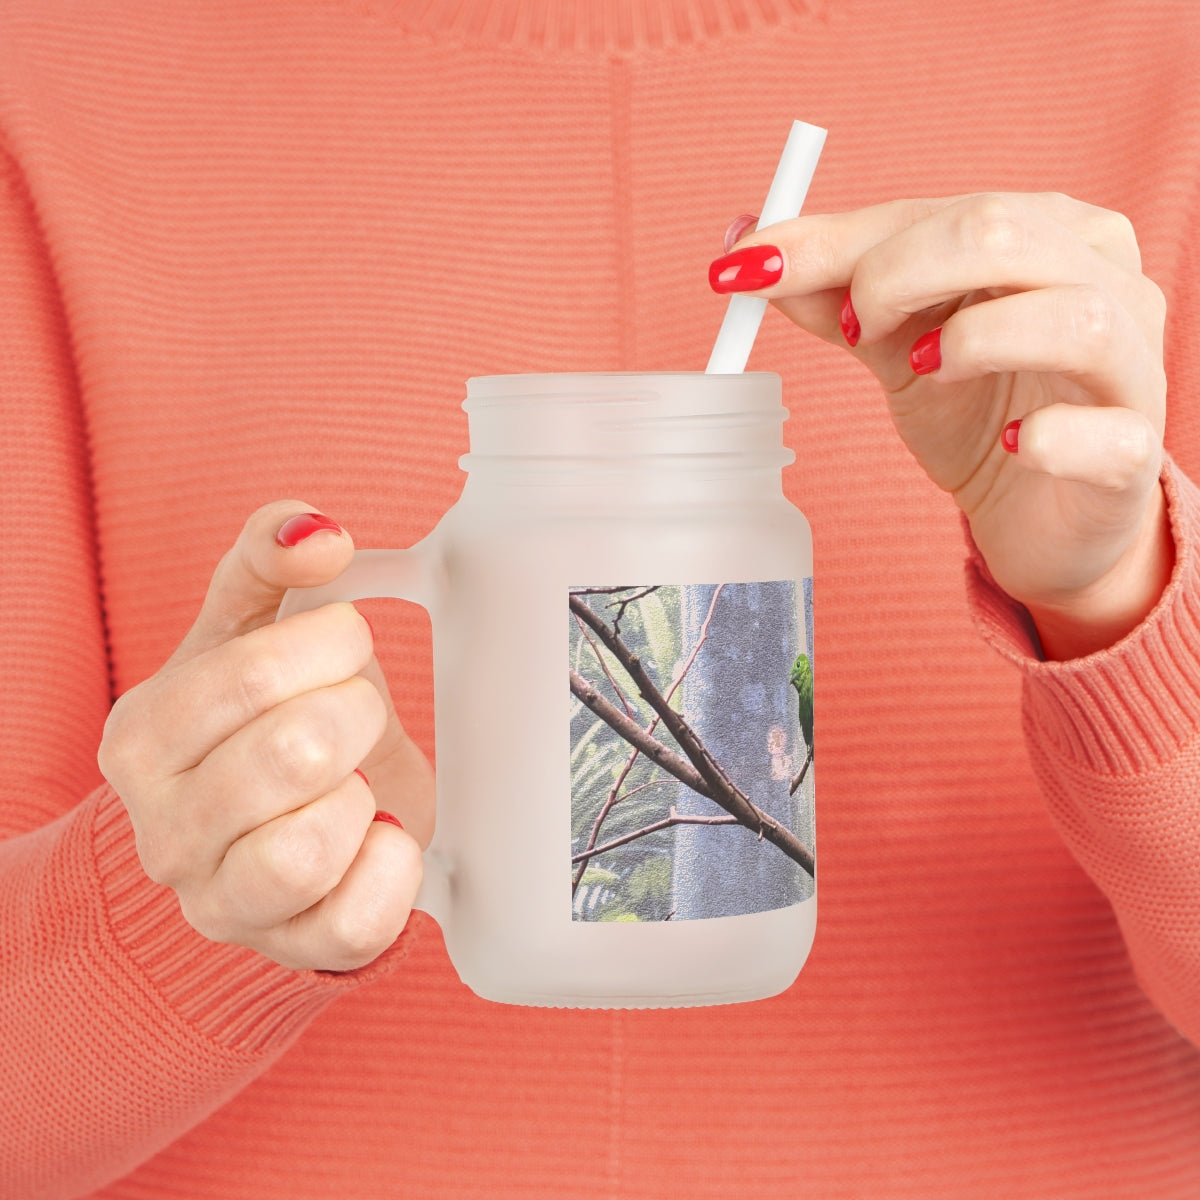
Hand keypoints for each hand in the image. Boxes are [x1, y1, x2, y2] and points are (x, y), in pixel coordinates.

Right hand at [98, 501, 433, 971]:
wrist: (269, 824)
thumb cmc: (260, 718)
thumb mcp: (249, 627)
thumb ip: (268, 559)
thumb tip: (317, 531)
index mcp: (142, 738)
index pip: (252, 674)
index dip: (330, 645)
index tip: (345, 644)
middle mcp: (164, 831)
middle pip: (294, 753)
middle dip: (356, 714)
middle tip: (356, 713)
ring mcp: (222, 902)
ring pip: (309, 849)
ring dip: (362, 796)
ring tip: (356, 780)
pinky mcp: (292, 948)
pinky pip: (356, 922)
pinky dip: (393, 867)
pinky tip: (381, 833)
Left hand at [712, 193, 1172, 658]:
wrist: (1039, 514)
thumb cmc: (977, 412)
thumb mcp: (896, 345)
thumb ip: (834, 295)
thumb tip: (747, 249)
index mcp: (1047, 233)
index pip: (938, 211)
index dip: (838, 240)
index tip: (749, 269)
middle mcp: (1105, 280)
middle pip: (1003, 234)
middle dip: (897, 274)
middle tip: (852, 329)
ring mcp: (1132, 366)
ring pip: (1074, 317)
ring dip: (973, 340)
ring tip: (922, 371)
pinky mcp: (1134, 453)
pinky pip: (1106, 434)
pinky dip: (1050, 437)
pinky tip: (1012, 446)